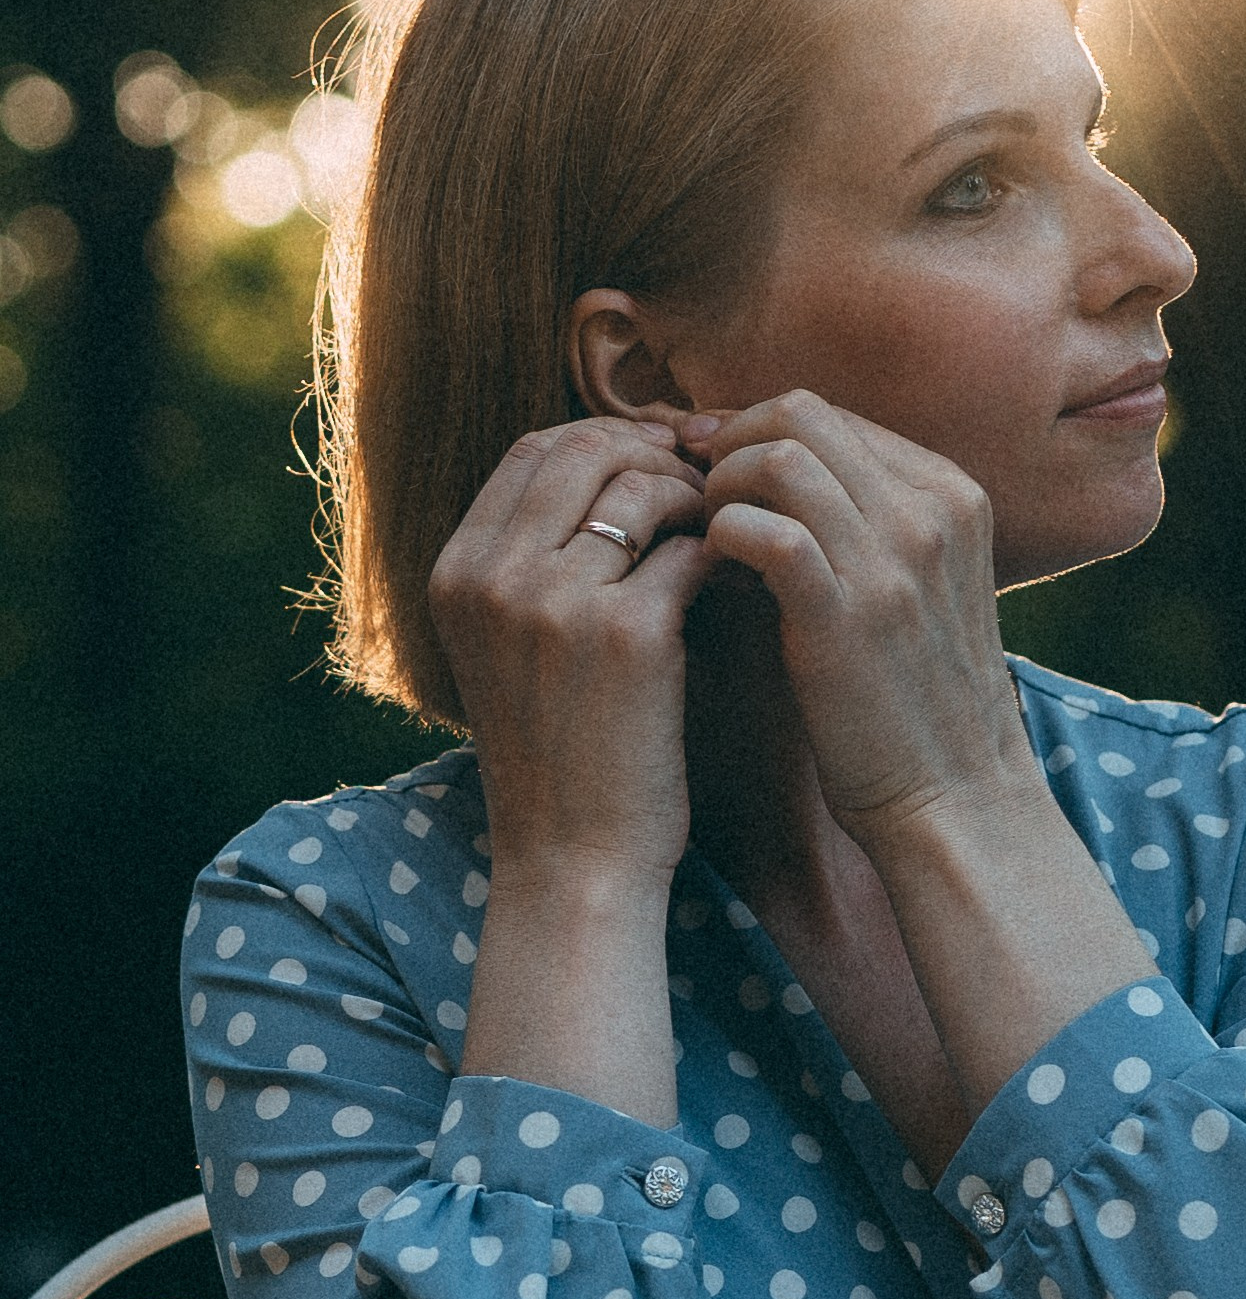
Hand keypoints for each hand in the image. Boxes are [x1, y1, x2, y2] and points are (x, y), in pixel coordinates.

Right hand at [429, 419, 716, 886]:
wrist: (574, 860)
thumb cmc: (558, 754)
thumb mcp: (506, 647)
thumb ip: (531, 561)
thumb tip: (611, 461)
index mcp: (454, 572)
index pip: (530, 451)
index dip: (603, 439)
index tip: (655, 457)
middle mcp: (493, 577)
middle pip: (585, 451)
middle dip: (654, 454)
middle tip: (704, 483)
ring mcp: (555, 602)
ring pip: (644, 489)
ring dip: (696, 500)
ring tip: (721, 534)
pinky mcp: (627, 634)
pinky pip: (691, 550)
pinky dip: (723, 554)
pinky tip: (738, 579)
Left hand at [685, 393, 1030, 850]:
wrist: (955, 796)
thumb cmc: (920, 697)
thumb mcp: (923, 585)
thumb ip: (872, 522)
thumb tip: (777, 468)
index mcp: (952, 495)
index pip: (832, 415)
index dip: (756, 430)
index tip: (714, 467)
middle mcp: (930, 512)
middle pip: (801, 414)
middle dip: (729, 441)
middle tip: (695, 490)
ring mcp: (893, 560)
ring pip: (777, 457)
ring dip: (720, 486)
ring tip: (706, 534)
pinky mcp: (845, 614)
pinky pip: (762, 530)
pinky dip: (721, 535)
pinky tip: (713, 570)